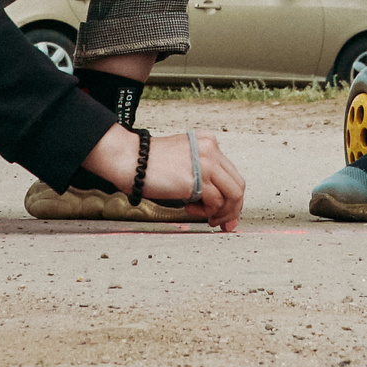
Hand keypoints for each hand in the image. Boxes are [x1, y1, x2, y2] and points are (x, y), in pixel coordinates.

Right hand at [82, 123, 246, 230]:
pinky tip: (189, 209)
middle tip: (224, 224)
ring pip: (233, 194)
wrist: (129, 160)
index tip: (227, 214)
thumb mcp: (183, 161)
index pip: (230, 173)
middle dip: (233, 209)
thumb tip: (217, 201)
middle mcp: (211, 149)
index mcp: (208, 142)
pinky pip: (216, 202)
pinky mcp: (198, 178)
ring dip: (222, 213)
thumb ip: (201, 173)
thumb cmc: (148, 164)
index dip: (232, 197)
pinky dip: (206, 212)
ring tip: (206, 218)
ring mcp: (206, 162)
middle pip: (237, 184)